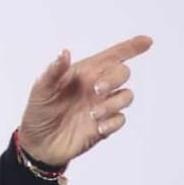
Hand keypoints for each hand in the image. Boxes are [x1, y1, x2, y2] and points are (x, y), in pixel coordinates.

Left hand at [18, 35, 152, 165]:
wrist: (37, 144)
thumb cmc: (38, 112)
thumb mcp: (40, 90)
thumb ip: (53, 72)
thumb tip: (64, 53)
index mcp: (83, 73)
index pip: (111, 57)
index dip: (130, 47)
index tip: (146, 41)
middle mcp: (96, 88)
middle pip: (122, 73)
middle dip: (115, 77)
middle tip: (97, 89)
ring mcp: (102, 107)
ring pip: (126, 95)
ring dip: (114, 102)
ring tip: (92, 113)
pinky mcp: (103, 126)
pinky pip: (120, 120)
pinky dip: (112, 121)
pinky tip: (97, 126)